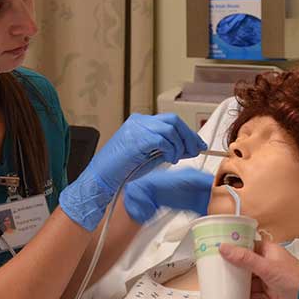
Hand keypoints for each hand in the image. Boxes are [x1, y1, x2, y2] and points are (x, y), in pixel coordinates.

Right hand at [59, 114, 206, 230]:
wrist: (101, 178)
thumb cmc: (121, 170)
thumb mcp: (148, 156)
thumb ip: (166, 148)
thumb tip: (188, 147)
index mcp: (140, 122)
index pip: (170, 121)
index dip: (187, 132)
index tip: (198, 144)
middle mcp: (139, 121)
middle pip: (173, 120)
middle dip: (188, 136)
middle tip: (196, 150)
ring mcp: (137, 128)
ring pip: (170, 129)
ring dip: (179, 145)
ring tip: (176, 158)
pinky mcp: (137, 139)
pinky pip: (162, 140)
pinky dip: (170, 150)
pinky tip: (169, 159)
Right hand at [220, 238, 298, 298]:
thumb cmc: (296, 280)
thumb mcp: (267, 267)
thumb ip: (245, 259)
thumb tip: (223, 247)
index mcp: (269, 252)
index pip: (248, 245)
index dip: (234, 246)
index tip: (217, 247)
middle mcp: (269, 265)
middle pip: (246, 265)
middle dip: (232, 268)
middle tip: (213, 268)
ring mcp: (270, 283)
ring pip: (249, 283)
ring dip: (236, 285)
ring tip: (219, 286)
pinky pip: (254, 298)